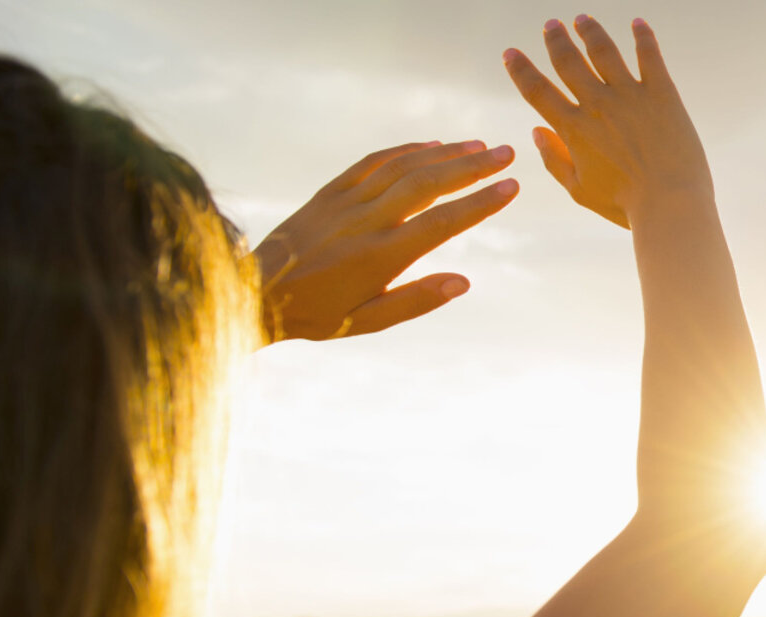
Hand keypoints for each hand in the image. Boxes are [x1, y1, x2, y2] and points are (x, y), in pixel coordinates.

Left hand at [251, 140, 517, 341]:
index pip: (442, 223)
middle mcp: (366, 222)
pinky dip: (405, 150)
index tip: (511, 187)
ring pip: (404, 167)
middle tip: (506, 153)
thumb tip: (463, 282)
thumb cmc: (315, 313)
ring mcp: (346, 202)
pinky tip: (431, 145)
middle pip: (428, 184)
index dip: (480, 202)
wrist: (254, 290)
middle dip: (472, 167)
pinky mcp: (331, 191)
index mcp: (380, 257)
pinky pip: (373, 162)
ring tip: (479, 146)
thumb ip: (416, 302)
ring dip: (445, 153)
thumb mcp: (365, 322)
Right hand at [502, 15, 710, 228]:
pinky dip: (643, 37)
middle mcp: (597, 105)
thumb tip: (535, 131)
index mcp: (573, 129)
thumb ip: (555, 160)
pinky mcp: (662, 94)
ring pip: (603, 51)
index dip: (520, 70)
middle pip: (568, 62)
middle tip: (551, 25)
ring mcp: (630, 95)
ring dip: (590, 32)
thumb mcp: (579, 190)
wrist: (670, 203)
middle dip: (556, 40)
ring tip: (582, 19)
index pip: (537, 91)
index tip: (510, 53)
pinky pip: (649, 56)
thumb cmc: (625, 205)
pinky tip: (638, 23)